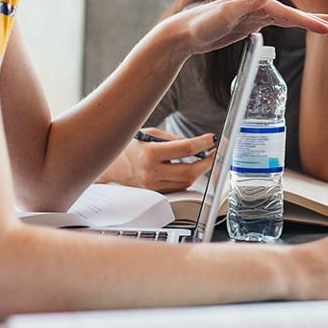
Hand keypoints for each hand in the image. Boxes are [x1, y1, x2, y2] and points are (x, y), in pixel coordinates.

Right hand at [99, 128, 215, 192]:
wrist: (111, 166)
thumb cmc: (131, 146)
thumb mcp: (151, 134)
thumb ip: (173, 139)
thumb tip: (195, 144)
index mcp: (151, 153)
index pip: (185, 149)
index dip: (203, 143)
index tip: (213, 139)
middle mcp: (152, 172)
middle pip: (190, 171)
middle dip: (207, 162)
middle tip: (215, 152)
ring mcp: (153, 185)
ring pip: (186, 182)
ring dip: (199, 171)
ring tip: (204, 159)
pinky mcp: (154, 193)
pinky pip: (178, 187)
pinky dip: (187, 178)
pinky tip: (190, 169)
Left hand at [166, 0, 327, 56]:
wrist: (184, 32)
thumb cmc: (201, 22)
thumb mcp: (224, 13)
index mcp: (259, 3)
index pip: (292, 14)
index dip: (313, 22)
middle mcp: (261, 6)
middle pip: (296, 16)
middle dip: (319, 21)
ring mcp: (257, 15)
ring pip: (290, 20)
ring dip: (310, 23)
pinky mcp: (251, 23)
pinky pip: (280, 24)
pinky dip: (295, 26)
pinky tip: (301, 26)